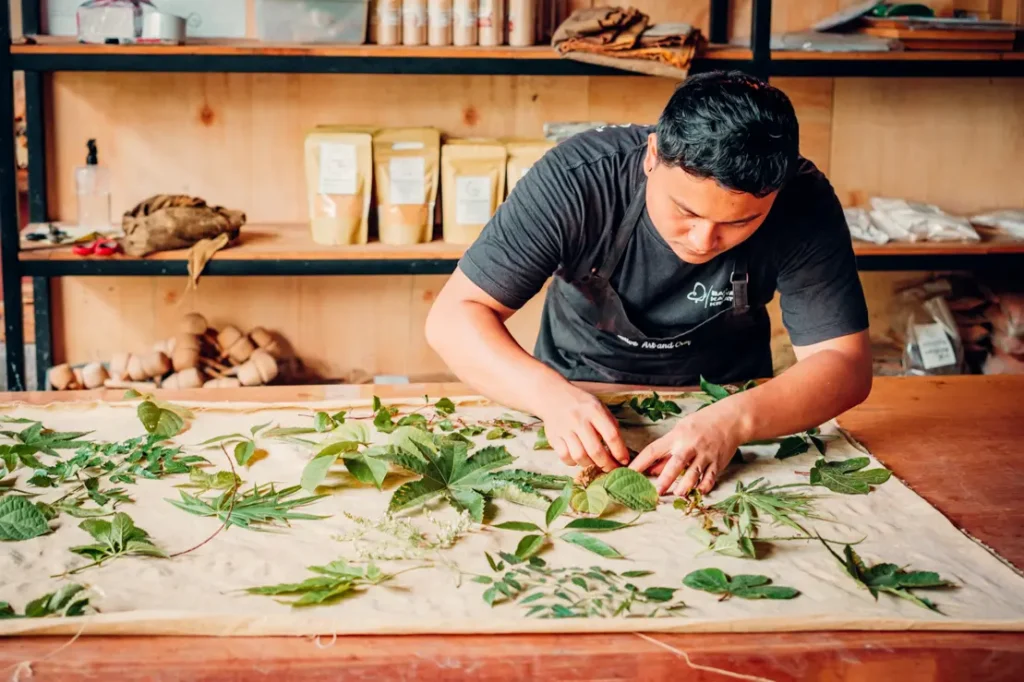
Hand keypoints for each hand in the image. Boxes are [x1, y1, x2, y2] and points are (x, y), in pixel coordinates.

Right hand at [535, 385, 629, 472]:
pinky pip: (565, 457)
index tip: (624, 461)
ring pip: (579, 456)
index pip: (611, 435)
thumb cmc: (581, 404)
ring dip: (590, 465)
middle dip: (606, 464)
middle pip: (595, 450)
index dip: (619, 452)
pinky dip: (574, 463)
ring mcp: (564, 429)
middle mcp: (578, 420)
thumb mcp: (599, 407)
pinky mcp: (553, 437)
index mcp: (594, 410)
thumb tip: (620, 450)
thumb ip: (610, 425)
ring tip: (595, 464)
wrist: (553, 396)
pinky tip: (578, 459)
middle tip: (611, 469)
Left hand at [628, 406, 742, 495]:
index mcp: (676, 436)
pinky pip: (710, 478)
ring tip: (677, 494)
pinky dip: (704, 487)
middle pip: (676, 463)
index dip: (640, 462)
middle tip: (657, 491)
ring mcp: (705, 455)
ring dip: (685, 485)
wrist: (731, 419)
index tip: (628, 473)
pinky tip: (698, 493)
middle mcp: (690, 446)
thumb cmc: (701, 423)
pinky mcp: (717, 463)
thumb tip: (651, 471)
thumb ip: (666, 452)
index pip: (653, 450)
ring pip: (694, 473)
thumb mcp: (680, 430)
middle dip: (665, 478)